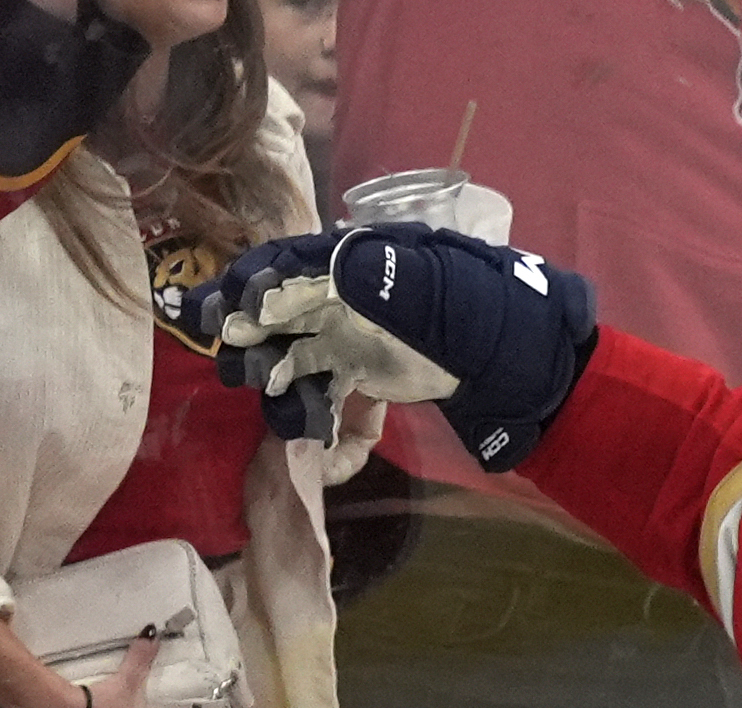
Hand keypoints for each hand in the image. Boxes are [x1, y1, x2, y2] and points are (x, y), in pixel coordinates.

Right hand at [196, 221, 597, 470]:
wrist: (516, 355)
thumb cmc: (480, 309)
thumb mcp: (439, 285)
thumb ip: (389, 278)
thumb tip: (337, 268)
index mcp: (361, 259)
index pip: (296, 260)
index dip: (260, 277)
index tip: (232, 300)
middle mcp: (345, 292)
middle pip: (282, 301)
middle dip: (250, 320)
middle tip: (224, 342)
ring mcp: (349, 332)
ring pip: (291, 343)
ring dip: (267, 361)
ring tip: (247, 379)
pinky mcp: (358, 369)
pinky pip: (317, 382)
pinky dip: (302, 399)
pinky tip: (290, 413)